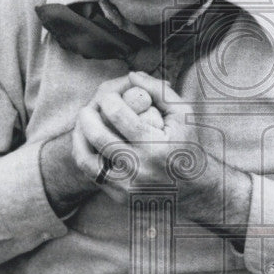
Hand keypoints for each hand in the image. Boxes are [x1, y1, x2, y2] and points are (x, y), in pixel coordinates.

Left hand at [72, 70, 208, 202]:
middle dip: (87, 116)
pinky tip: (89, 143)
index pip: (119, 116)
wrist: (195, 190)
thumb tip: (131, 75)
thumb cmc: (188, 145)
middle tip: (88, 108)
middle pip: (98, 137)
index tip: (109, 96)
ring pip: (86, 160)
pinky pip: (92, 175)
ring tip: (83, 124)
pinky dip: (85, 156)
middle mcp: (139, 169)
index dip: (108, 99)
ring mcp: (127, 186)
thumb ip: (158, 91)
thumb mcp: (182, 114)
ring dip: (79, 137)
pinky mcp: (120, 198)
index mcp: (156, 146)